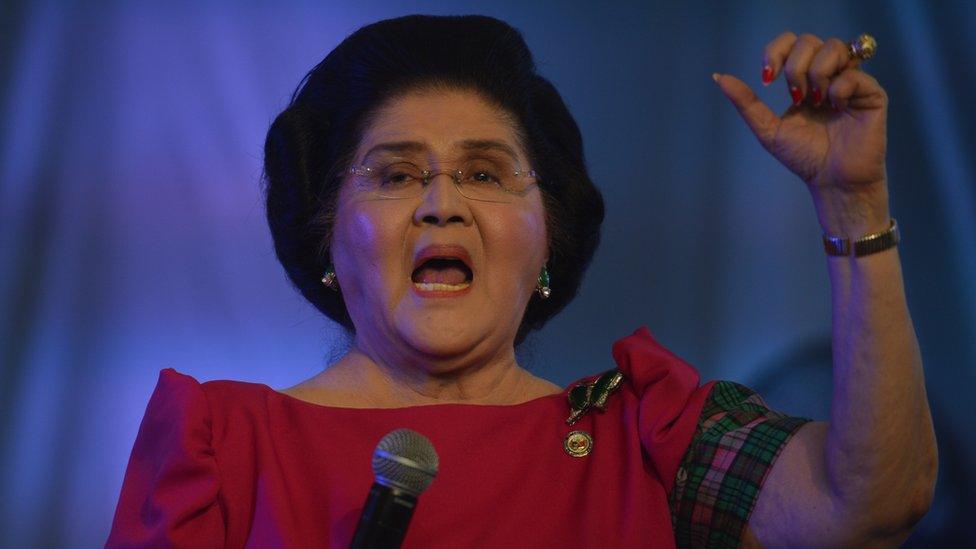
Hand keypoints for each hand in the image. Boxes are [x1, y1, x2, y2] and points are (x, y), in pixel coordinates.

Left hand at [713, 32, 890, 236]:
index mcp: (803, 79)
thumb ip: (746, 102)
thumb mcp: (767, 129)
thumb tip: (718, 76)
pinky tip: (836, 109)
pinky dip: (838, 90)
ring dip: (816, 74)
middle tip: (795, 97)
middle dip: (794, 67)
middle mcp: (827, 74)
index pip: (790, 43)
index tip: (766, 78)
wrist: (830, 181)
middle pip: (809, 41)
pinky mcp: (872, 93)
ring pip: (833, 48)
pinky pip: (853, 74)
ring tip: (815, 102)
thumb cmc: (803, 157)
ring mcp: (851, 81)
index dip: (775, 52)